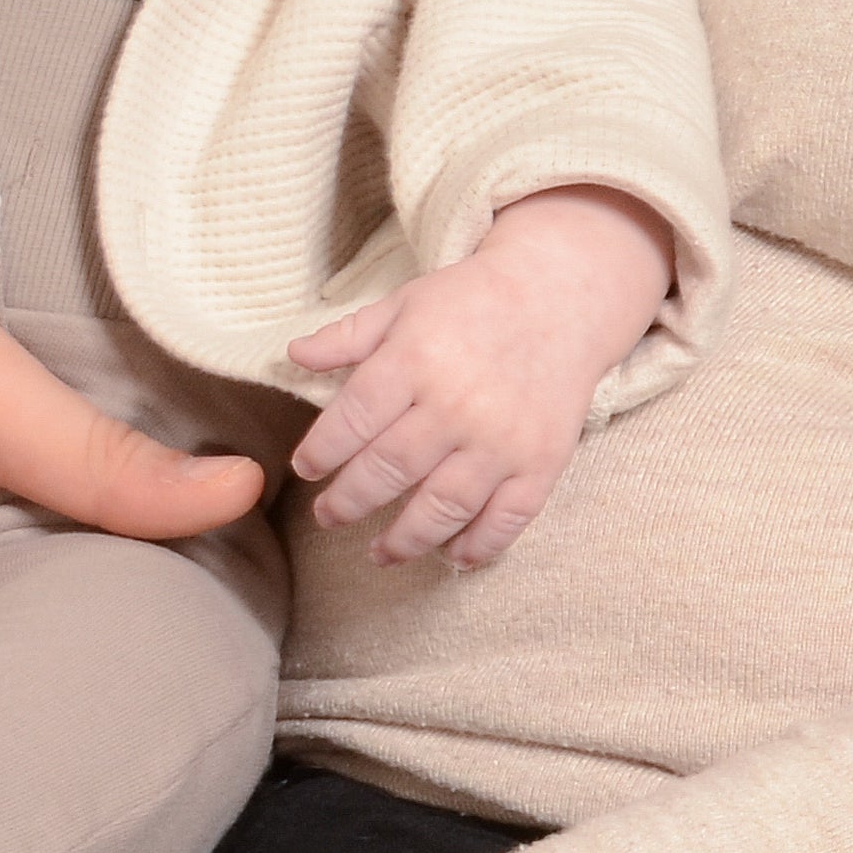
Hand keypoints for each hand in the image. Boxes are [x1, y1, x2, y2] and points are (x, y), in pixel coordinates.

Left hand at [285, 182, 674, 566]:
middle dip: (348, 502)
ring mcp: (502, 439)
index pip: (352, 419)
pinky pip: (507, 520)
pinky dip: (477, 546)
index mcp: (415, 359)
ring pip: (442, 508)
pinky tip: (451, 556)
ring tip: (378, 552)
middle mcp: (457, 404)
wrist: (559, 297)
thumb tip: (292, 355)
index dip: (321, 452)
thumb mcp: (404, 304)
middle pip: (389, 470)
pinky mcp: (541, 462)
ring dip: (404, 541)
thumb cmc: (472, 301)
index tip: (305, 470)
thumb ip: (348, 336)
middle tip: (328, 516)